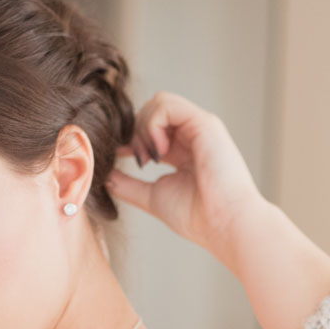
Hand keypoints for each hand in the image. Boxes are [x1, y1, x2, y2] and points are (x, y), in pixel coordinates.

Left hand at [106, 92, 270, 265]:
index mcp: (183, 152)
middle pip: (151, 112)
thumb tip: (104, 176)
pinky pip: (167, 105)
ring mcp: (200, 127)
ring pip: (158, 103)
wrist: (224, 225)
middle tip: (141, 162)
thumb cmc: (197, 217)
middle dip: (136, 133)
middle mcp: (193, 136)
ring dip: (144, 128)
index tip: (119, 158)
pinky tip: (158, 150)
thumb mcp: (153, 197)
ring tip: (150, 157)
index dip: (130, 139)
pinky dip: (152, 124)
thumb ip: (129, 185)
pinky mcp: (205, 123)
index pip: (151, 131)